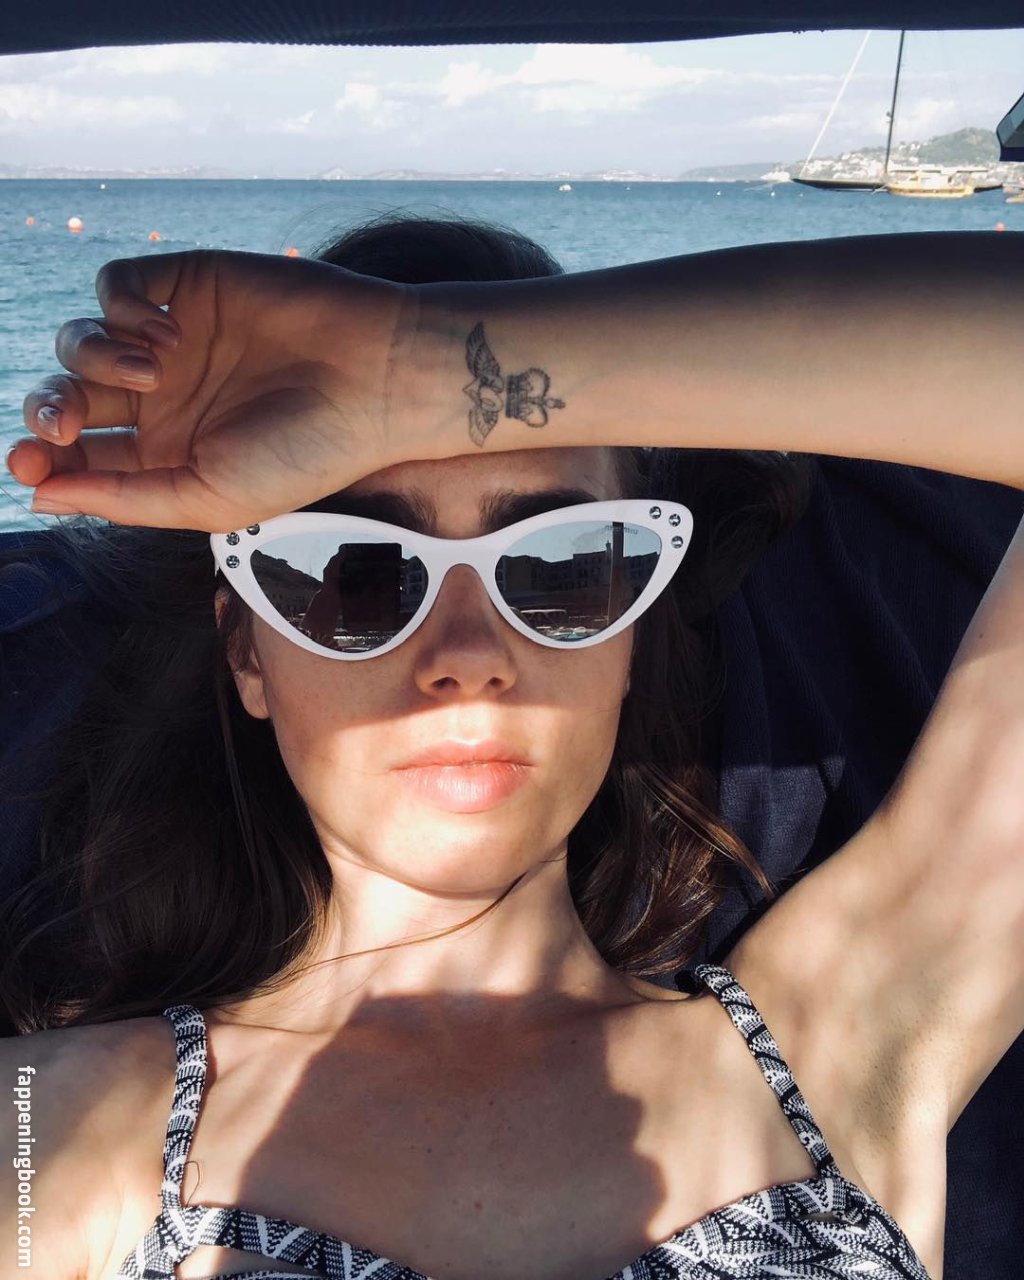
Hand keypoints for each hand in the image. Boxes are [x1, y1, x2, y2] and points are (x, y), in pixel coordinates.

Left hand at [6, 250, 410, 530]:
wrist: (373, 381)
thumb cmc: (304, 453)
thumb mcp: (208, 499)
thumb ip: (123, 498)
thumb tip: (38, 498)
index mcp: (165, 453)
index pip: (78, 455)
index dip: (42, 459)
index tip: (28, 466)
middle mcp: (161, 397)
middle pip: (66, 398)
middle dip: (48, 411)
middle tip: (61, 425)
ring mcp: (171, 338)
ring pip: (80, 340)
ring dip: (96, 359)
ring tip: (155, 372)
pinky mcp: (188, 284)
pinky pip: (116, 284)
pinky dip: (121, 308)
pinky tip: (164, 334)